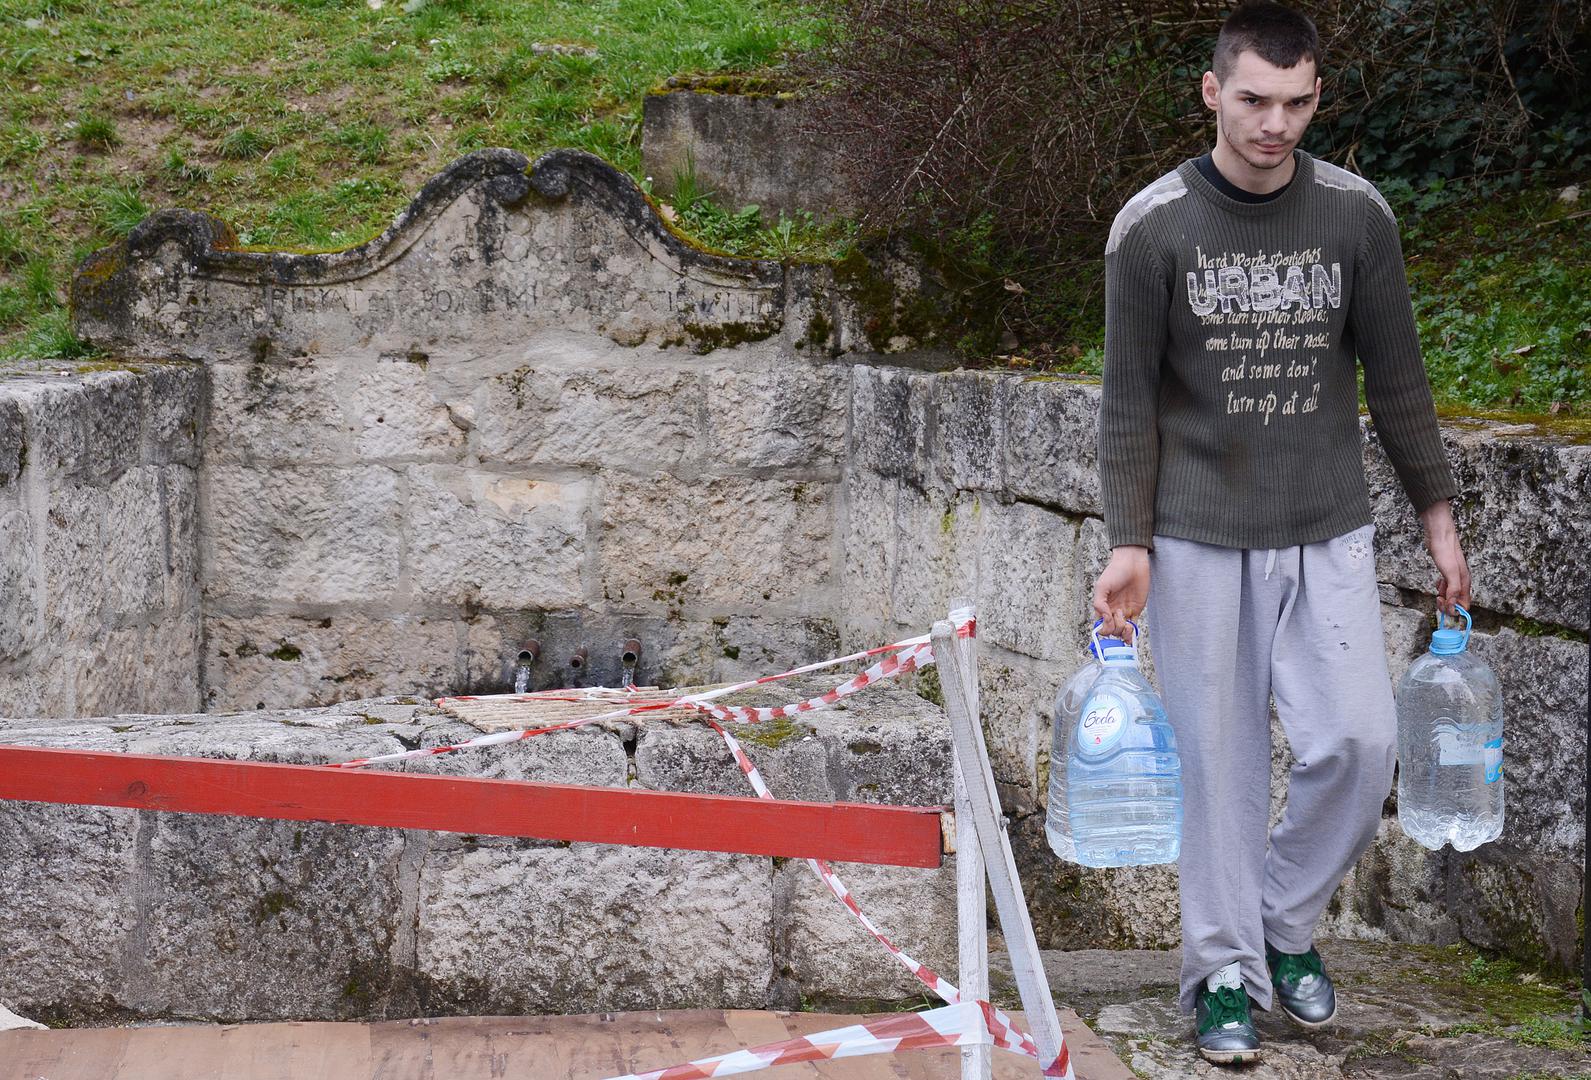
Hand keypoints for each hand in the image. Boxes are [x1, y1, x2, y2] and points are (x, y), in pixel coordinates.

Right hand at [1092, 545, 1149, 639]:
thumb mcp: (1102, 586)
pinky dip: (1131, 633)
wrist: (1133, 563)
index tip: (1109, 619)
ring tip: (1126, 618)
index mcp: (1102, 607)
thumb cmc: (1115, 572)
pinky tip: (1130, 629)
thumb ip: (1099, 604)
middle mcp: (1112, 611)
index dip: (1104, 627)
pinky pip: (1133, 628)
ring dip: (1123, 630)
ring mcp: (1125, 612)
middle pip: (1112, 631)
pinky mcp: (1136, 610)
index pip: (1100, 625)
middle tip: (1119, 613)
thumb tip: (1104, 619)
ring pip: (1122, 631)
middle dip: (1115, 627)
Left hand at [1420, 500, 1470, 615]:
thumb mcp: (1450, 573)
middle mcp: (1461, 581)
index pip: (1464, 605)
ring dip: (1443, 597)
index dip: (1454, 609)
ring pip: (1451, 594)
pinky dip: (1440, 588)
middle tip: (1437, 598)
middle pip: (1457, 601)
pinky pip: (1445, 586)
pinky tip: (1438, 583)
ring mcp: (1454, 576)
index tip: (1444, 607)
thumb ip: (1453, 590)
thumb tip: (1454, 607)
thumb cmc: (1445, 551)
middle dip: (1447, 604)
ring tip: (1437, 591)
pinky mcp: (1446, 572)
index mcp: (1464, 583)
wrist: (1439, 534)